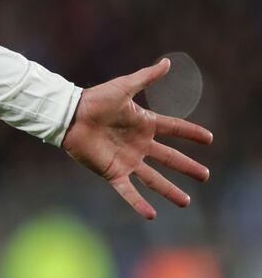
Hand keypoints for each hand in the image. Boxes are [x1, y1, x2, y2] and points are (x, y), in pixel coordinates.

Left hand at [62, 57, 211, 218]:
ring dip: (169, 191)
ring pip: (153, 179)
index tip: (208, 138)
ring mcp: (127, 159)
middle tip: (205, 176)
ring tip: (186, 201)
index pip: (173, 129)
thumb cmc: (95, 99)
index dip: (190, 133)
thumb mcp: (124, 86)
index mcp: (143, 123)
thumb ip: (146, 77)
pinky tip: (152, 214)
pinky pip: (128, 191)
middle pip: (169, 158)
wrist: (70, 114)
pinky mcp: (113, 171)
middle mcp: (139, 144)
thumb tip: (168, 63)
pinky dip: (139, 203)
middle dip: (187, 167)